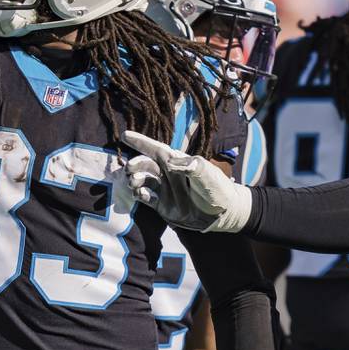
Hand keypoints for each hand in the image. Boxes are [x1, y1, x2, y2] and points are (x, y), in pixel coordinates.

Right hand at [123, 131, 251, 232]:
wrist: (223, 214)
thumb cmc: (218, 188)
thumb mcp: (208, 175)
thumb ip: (193, 166)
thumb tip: (171, 162)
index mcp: (178, 161)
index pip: (156, 149)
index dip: (140, 142)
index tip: (125, 135)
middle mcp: (168, 174)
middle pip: (146, 165)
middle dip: (136, 164)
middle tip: (130, 169)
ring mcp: (164, 189)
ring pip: (143, 180)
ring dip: (136, 179)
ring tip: (134, 182)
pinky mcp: (162, 205)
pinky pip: (146, 198)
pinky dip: (140, 195)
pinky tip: (140, 194)